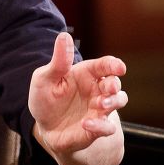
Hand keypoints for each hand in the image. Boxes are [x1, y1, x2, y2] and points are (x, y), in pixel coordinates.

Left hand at [27, 32, 128, 157]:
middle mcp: (97, 90)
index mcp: (86, 74)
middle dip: (115, 85)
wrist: (43, 127)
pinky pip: (107, 127)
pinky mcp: (96, 128)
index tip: (119, 67)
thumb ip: (58, 61)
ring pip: (118, 101)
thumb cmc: (45, 98)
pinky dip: (100, 126)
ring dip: (113, 102)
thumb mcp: (45, 78)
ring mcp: (99, 109)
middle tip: (109, 88)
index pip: (105, 65)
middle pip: (115, 83)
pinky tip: (86, 124)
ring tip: (101, 104)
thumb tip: (64, 36)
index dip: (114, 65)